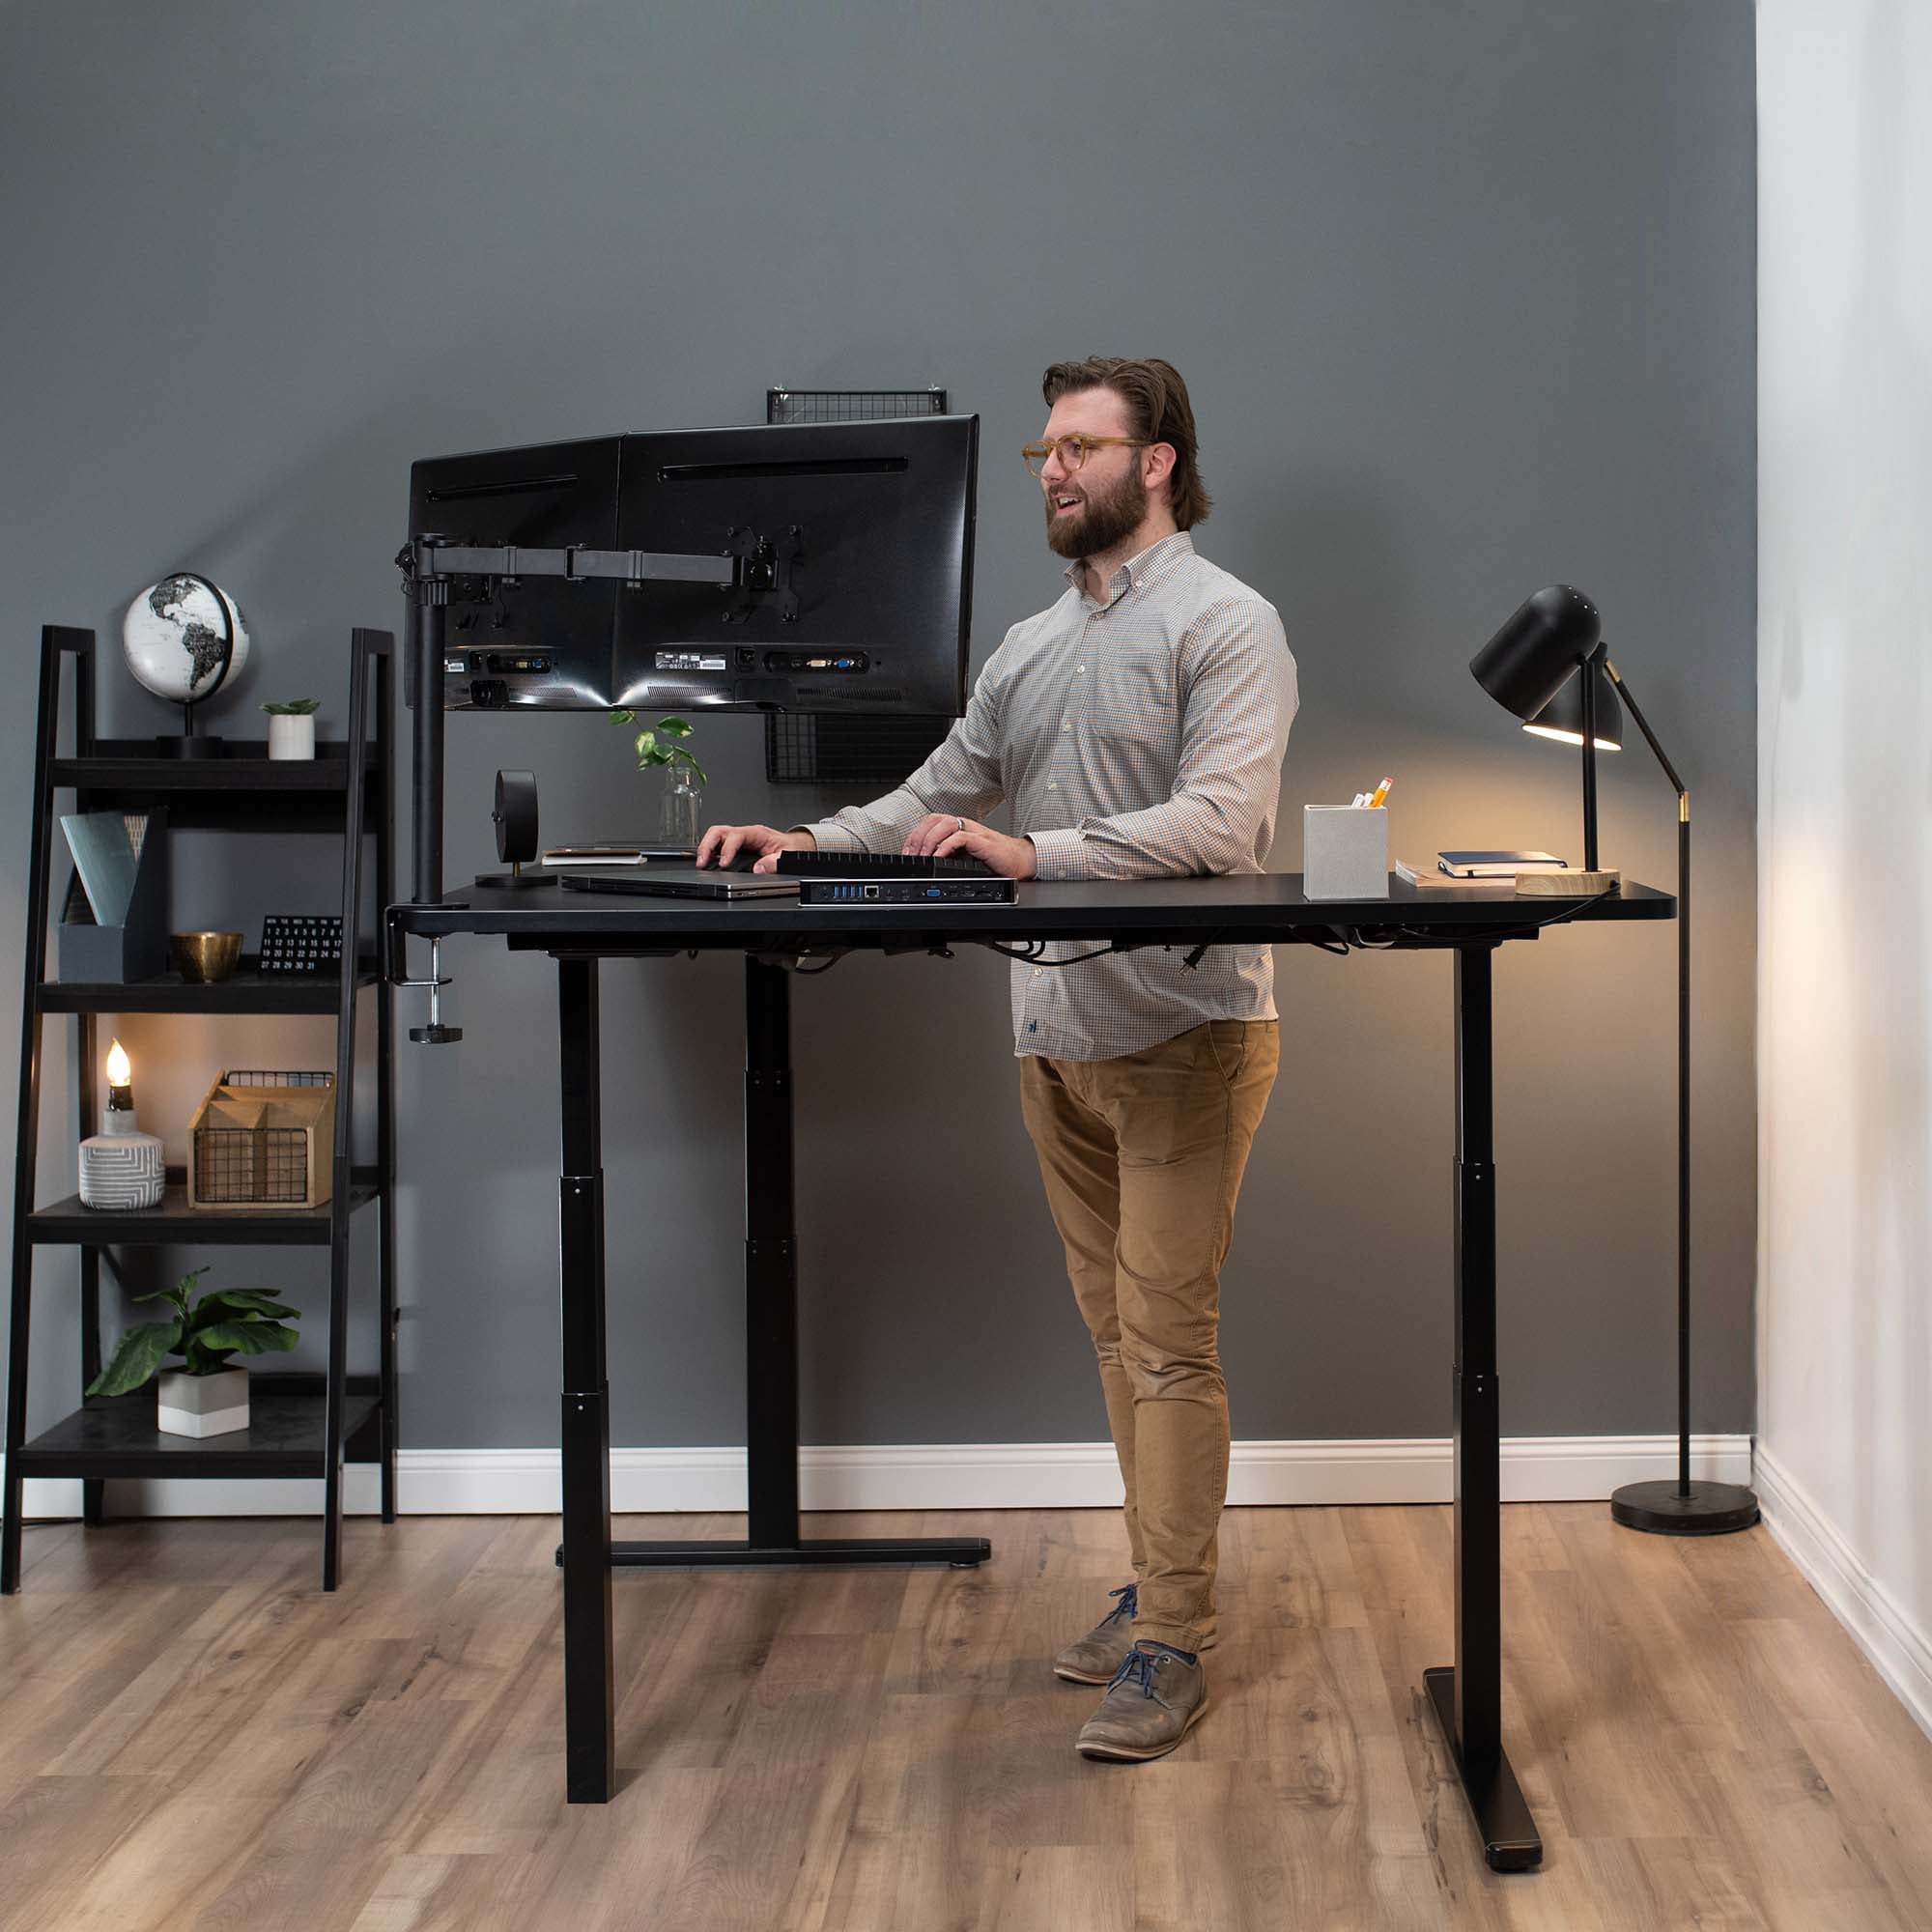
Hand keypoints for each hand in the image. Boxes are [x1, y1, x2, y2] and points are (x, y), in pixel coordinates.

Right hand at [695, 823, 815, 873]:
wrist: (794, 847)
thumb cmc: (790, 847)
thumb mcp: (787, 855)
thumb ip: (774, 862)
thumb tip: (758, 869)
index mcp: (756, 833)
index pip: (736, 836)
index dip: (728, 848)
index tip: (724, 863)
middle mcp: (745, 834)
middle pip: (719, 832)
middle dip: (708, 845)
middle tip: (702, 862)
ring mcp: (738, 839)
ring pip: (715, 837)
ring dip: (705, 848)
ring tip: (701, 864)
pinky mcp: (735, 847)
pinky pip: (718, 845)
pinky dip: (710, 853)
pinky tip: (706, 863)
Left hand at [901, 813, 1037, 878]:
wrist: (1021, 862)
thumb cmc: (995, 860)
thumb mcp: (965, 857)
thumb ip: (949, 855)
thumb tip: (927, 863)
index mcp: (959, 827)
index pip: (930, 822)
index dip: (915, 835)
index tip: (906, 852)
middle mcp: (965, 825)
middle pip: (934, 820)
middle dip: (918, 837)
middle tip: (911, 855)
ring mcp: (974, 832)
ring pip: (945, 825)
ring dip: (929, 841)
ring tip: (923, 857)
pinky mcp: (983, 842)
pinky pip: (960, 837)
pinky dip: (946, 846)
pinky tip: (939, 857)